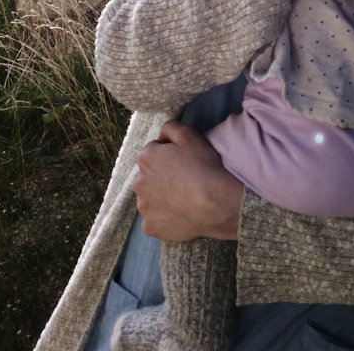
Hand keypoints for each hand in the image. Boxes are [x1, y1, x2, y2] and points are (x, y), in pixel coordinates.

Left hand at [132, 120, 242, 240]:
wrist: (215, 204)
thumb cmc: (202, 166)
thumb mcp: (189, 135)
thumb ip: (170, 127)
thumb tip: (162, 134)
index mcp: (145, 158)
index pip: (155, 151)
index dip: (171, 155)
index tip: (185, 161)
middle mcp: (139, 183)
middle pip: (150, 176)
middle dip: (162, 176)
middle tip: (185, 179)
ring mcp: (144, 208)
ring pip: (151, 198)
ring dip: (162, 197)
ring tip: (184, 198)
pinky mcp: (151, 227)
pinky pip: (155, 219)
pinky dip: (164, 217)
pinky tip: (180, 214)